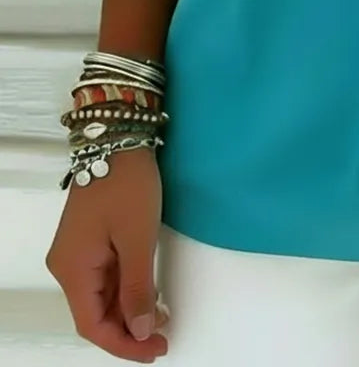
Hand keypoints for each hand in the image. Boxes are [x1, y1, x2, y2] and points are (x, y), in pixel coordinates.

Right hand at [45, 148, 168, 361]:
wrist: (119, 138)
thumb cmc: (127, 184)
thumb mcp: (139, 239)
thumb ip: (139, 288)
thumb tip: (142, 330)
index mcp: (73, 269)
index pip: (92, 325)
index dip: (124, 345)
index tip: (155, 351)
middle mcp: (68, 266)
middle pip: (95, 314)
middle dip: (129, 330)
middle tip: (163, 339)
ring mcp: (78, 253)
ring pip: (101, 298)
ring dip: (129, 311)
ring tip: (161, 318)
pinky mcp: (91, 241)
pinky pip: (106, 278)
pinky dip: (127, 290)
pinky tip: (149, 294)